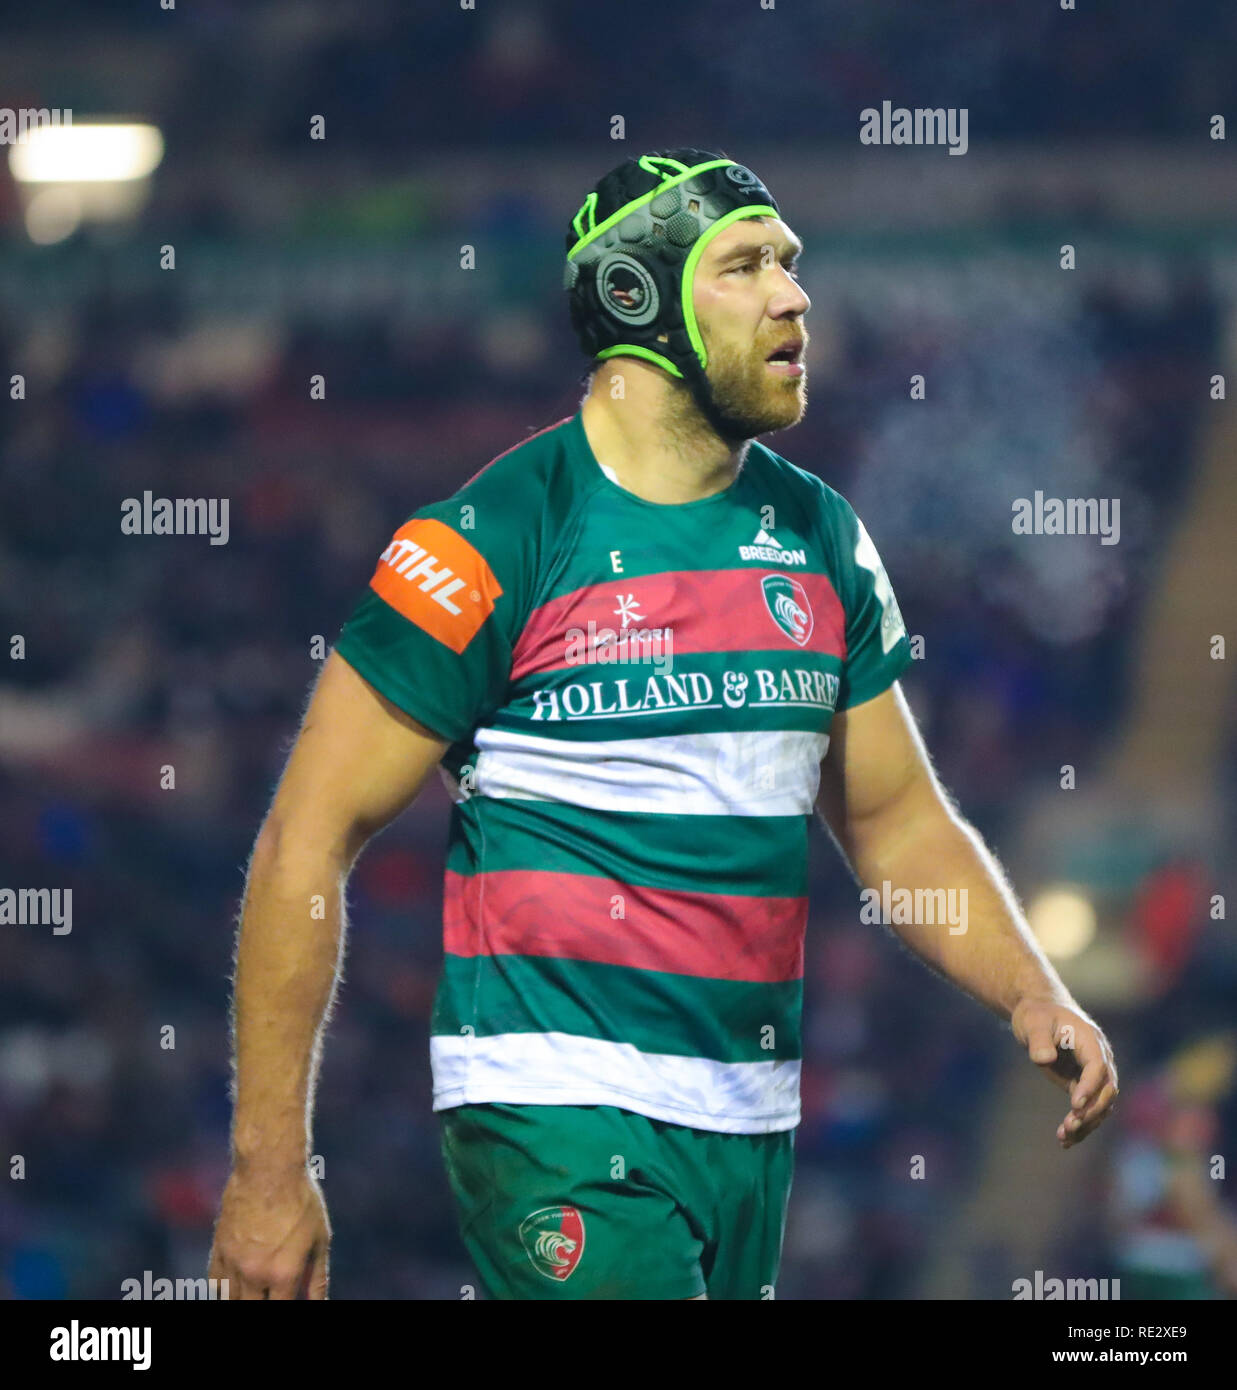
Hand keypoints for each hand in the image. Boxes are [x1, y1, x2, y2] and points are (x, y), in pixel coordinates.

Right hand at [208, 1164, 329, 1298]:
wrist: (269, 1168)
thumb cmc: (301, 1200)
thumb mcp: (320, 1238)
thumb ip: (317, 1277)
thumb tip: (318, 1303)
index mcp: (283, 1274)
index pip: (280, 1310)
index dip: (289, 1308)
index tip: (289, 1299)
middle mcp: (255, 1274)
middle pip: (252, 1309)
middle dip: (263, 1304)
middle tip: (272, 1293)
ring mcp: (233, 1263)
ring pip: (231, 1301)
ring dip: (244, 1299)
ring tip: (257, 1291)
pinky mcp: (219, 1248)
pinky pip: (216, 1284)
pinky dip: (225, 1291)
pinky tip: (237, 1287)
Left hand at [1010, 998, 1118, 1148]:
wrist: (1039, 1014)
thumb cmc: (1037, 1014)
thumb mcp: (1033, 1022)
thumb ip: (1039, 1040)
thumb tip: (1044, 1059)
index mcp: (1091, 1040)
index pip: (1098, 1067)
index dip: (1090, 1087)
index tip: (1074, 1105)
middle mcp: (1100, 1058)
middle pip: (1106, 1090)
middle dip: (1091, 1110)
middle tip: (1069, 1125)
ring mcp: (1094, 1074)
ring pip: (1100, 1105)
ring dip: (1086, 1123)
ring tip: (1064, 1138)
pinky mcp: (1084, 1085)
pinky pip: (1088, 1108)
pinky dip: (1080, 1125)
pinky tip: (1064, 1140)